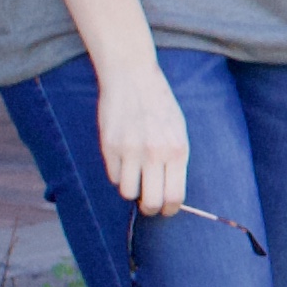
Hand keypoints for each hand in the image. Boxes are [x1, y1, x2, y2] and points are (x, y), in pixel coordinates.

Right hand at [98, 52, 190, 217]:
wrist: (132, 77)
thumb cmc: (159, 105)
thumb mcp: (178, 131)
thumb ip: (175, 161)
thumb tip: (170, 194)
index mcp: (177, 150)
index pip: (174, 196)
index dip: (169, 209)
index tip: (166, 209)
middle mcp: (154, 153)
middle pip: (150, 201)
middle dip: (150, 208)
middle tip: (149, 204)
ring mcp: (129, 150)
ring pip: (127, 192)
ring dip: (132, 190)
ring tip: (135, 177)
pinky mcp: (109, 146)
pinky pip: (113, 176)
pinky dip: (118, 174)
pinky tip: (123, 159)